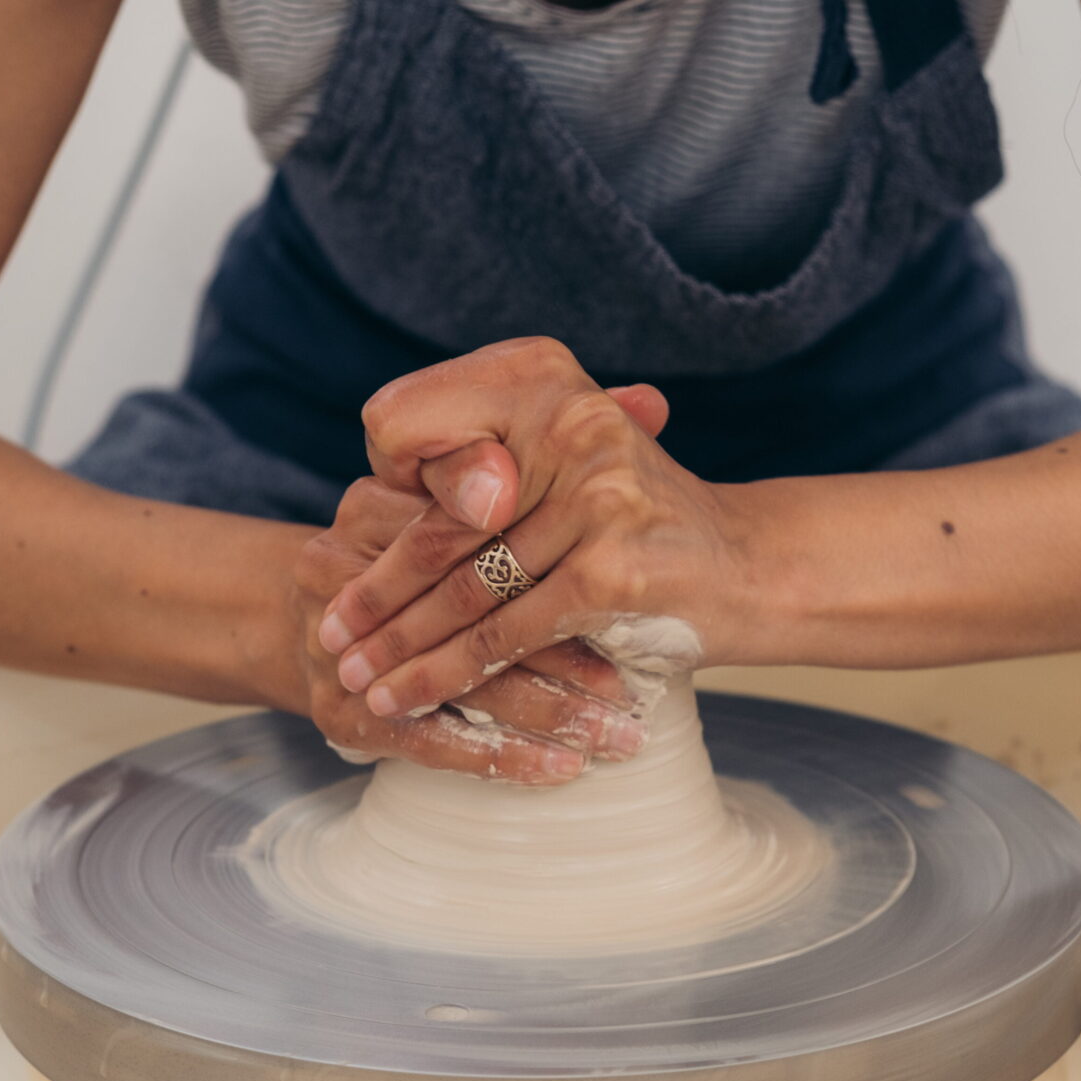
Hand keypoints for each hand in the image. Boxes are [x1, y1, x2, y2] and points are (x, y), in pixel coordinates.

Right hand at [291, 475, 649, 781]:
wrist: (300, 617)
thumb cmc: (401, 549)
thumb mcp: (443, 490)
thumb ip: (530, 451)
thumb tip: (655, 401)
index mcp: (379, 504)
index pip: (476, 532)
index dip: (554, 560)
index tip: (628, 588)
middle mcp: (347, 567)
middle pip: (477, 612)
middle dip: (568, 655)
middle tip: (639, 687)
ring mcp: (341, 644)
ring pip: (465, 682)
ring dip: (550, 714)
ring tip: (620, 736)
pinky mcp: (344, 709)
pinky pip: (432, 737)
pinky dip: (502, 756)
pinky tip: (560, 769)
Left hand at [318, 339, 746, 718]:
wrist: (752, 566)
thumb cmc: (645, 521)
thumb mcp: (570, 462)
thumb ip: (491, 466)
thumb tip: (378, 493)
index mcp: (544, 379)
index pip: (414, 427)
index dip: (385, 494)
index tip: (352, 540)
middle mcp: (568, 421)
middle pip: (442, 524)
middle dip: (378, 589)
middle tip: (328, 631)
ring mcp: (594, 494)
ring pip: (466, 587)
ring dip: (401, 644)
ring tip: (355, 676)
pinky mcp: (610, 566)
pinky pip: (504, 632)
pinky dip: (447, 673)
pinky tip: (405, 701)